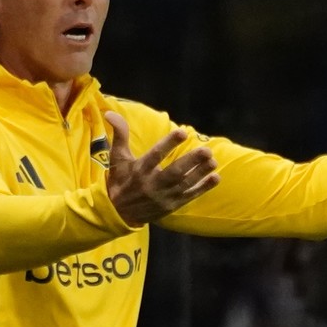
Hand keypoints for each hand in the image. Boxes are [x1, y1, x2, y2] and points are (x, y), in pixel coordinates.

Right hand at [104, 111, 219, 223]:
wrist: (117, 213)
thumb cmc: (119, 180)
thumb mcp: (117, 157)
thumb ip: (120, 134)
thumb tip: (111, 113)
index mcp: (139, 170)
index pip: (155, 155)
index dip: (169, 143)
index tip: (183, 132)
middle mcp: (151, 184)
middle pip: (174, 172)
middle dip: (191, 161)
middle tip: (206, 150)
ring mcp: (162, 197)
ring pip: (184, 184)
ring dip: (200, 173)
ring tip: (213, 161)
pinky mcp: (170, 206)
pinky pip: (189, 196)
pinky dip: (203, 188)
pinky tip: (215, 178)